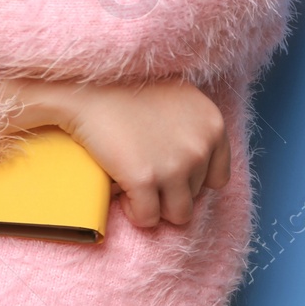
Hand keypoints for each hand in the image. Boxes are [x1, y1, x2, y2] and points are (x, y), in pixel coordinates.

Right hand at [0, 77, 230, 228]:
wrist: (87, 87)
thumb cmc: (127, 89)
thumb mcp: (178, 98)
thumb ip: (195, 127)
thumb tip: (196, 160)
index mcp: (212, 124)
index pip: (217, 178)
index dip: (191, 179)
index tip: (168, 171)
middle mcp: (200, 146)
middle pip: (195, 196)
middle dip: (170, 190)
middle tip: (144, 171)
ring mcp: (175, 165)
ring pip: (178, 214)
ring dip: (156, 206)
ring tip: (136, 187)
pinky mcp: (145, 179)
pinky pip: (148, 218)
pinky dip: (135, 213)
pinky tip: (123, 193)